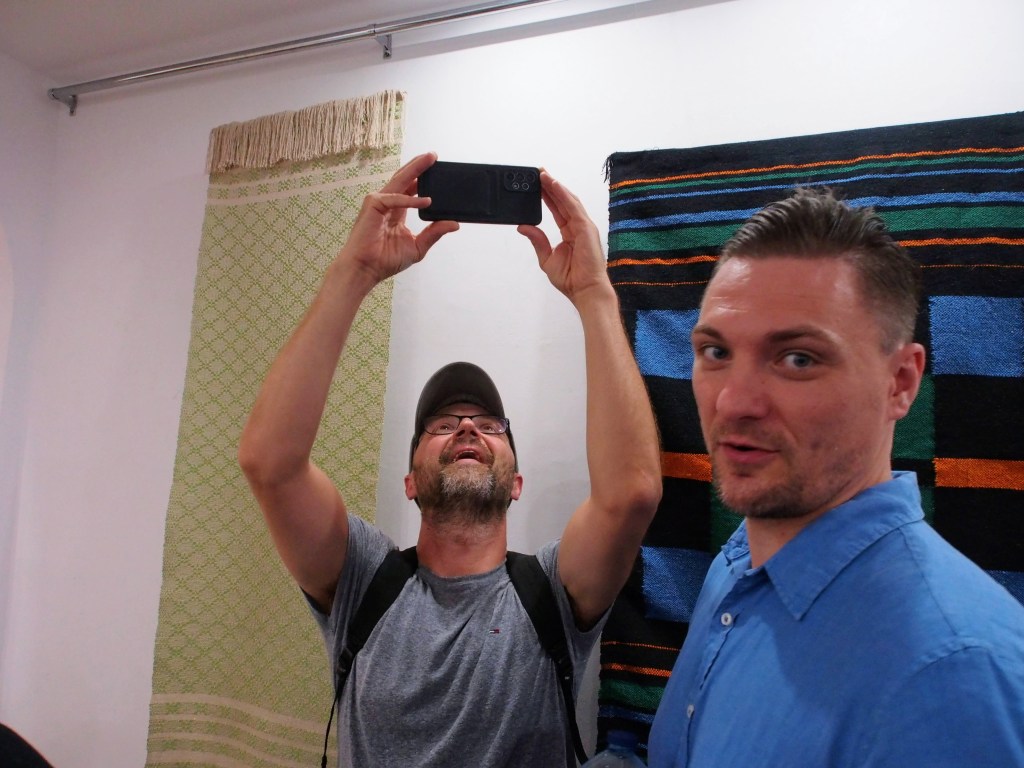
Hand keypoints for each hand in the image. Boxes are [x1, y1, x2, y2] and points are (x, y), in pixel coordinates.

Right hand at [337, 152, 458, 286]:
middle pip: (406, 179)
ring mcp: (379, 202)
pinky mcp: (373, 204)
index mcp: (397, 211)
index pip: (412, 189)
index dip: (423, 179)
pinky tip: (427, 201)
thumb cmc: (385, 260)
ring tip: (430, 159)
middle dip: (420, 166)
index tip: (438, 171)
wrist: (366, 269)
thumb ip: (434, 233)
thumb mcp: (417, 246)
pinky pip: (395, 198)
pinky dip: (411, 199)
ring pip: (400, 180)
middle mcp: (388, 203)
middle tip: (435, 155)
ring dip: (416, 169)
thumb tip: (454, 224)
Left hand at [518, 171, 610, 303]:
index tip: (537, 184)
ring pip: (568, 200)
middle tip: (539, 172)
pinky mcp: (586, 228)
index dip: (548, 195)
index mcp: (569, 233)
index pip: (557, 209)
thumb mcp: (547, 258)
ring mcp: (584, 226)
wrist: (585, 290)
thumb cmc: (572, 279)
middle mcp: (578, 227)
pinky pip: (573, 207)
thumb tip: (523, 226)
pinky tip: (554, 185)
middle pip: (563, 201)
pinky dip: (564, 194)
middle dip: (551, 185)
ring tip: (543, 174)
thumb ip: (537, 240)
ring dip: (556, 186)